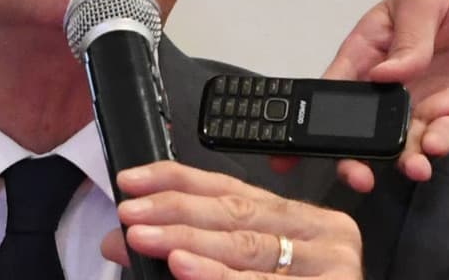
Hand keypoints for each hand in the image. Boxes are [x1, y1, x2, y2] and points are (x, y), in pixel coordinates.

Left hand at [101, 161, 361, 278]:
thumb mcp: (238, 269)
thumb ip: (189, 249)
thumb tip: (119, 238)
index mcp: (299, 220)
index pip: (231, 187)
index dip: (177, 180)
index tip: (131, 181)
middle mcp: (321, 235)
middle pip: (236, 214)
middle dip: (174, 211)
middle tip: (129, 213)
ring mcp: (329, 267)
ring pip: (245, 247)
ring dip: (186, 240)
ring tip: (144, 237)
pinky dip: (216, 277)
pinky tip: (183, 267)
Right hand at [313, 0, 448, 191]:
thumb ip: (407, 37)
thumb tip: (385, 75)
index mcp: (366, 55)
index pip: (332, 90)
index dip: (308, 118)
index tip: (295, 145)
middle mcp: (387, 90)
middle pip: (359, 131)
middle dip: (352, 158)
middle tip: (356, 174)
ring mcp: (421, 109)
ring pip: (398, 146)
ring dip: (399, 162)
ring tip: (410, 167)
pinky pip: (442, 141)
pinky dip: (436, 149)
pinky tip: (435, 148)